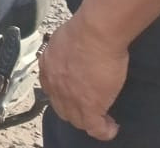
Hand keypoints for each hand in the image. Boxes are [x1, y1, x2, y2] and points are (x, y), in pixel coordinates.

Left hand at [40, 10, 126, 139]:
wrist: (94, 33)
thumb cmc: (84, 30)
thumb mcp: (63, 40)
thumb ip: (63, 53)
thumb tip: (72, 56)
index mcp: (47, 67)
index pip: (52, 90)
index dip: (64, 96)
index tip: (77, 95)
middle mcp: (54, 84)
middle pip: (62, 108)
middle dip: (76, 111)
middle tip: (92, 109)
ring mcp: (69, 97)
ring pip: (77, 121)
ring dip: (90, 122)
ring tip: (104, 119)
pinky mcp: (89, 106)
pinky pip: (95, 128)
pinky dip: (104, 131)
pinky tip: (112, 127)